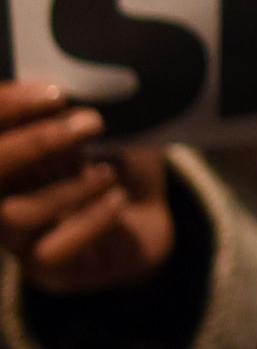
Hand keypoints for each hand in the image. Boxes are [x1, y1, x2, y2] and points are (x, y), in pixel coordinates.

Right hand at [0, 83, 173, 294]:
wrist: (148, 217)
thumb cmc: (118, 161)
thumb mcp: (103, 130)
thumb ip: (80, 113)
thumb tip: (80, 82)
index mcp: (9, 156)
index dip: (8, 108)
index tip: (54, 92)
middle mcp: (2, 195)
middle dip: (35, 144)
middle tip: (90, 122)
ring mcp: (16, 236)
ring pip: (15, 215)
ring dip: (69, 187)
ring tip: (109, 171)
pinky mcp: (44, 265)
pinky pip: (52, 250)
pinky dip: (90, 221)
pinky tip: (117, 200)